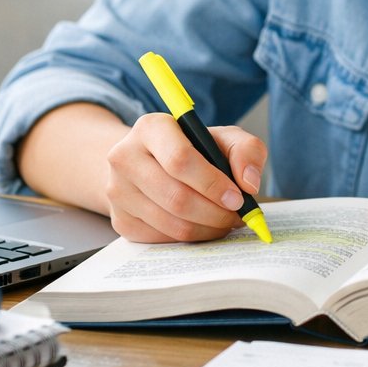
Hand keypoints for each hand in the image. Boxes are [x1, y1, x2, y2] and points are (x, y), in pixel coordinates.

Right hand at [103, 113, 267, 242]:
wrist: (150, 162)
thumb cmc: (192, 149)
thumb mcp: (223, 138)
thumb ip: (246, 150)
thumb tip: (249, 183)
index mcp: (151, 128)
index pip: (180, 160)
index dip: (212, 184)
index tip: (237, 197)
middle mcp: (125, 157)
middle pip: (176, 197)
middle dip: (215, 212)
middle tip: (236, 215)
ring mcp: (118, 191)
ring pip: (171, 223)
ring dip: (207, 228)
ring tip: (225, 221)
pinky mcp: (120, 220)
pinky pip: (163, 239)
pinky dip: (191, 237)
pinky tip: (204, 225)